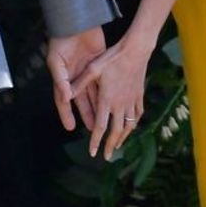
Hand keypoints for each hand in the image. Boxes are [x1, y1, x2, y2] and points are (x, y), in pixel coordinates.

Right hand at [46, 27, 105, 132]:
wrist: (76, 22)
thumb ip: (60, 80)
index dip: (66, 114)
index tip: (70, 127)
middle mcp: (75, 78)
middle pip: (81, 101)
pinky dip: (107, 91)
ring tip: (104, 120)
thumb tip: (66, 98)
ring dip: (98, 107)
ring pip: (94, 94)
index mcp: (63, 78)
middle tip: (92, 130)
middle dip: (87, 114)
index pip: (63, 100)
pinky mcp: (99, 66)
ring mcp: (88, 72)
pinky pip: (103, 82)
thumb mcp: (56, 61)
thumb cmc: (61, 41)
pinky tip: (113, 101)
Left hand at [70, 33, 149, 160]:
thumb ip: (80, 83)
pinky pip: (137, 115)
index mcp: (107, 99)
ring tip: (117, 145)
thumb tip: (66, 95)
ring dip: (123, 138)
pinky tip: (130, 127)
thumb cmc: (112, 57)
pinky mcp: (139, 96)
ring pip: (129, 126)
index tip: (93, 152)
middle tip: (106, 156)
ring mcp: (132, 101)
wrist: (136, 50)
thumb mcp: (93, 69)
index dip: (96, 141)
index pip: (100, 126)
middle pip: (116, 131)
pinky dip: (133, 124)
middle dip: (110, 145)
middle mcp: (120, 104)